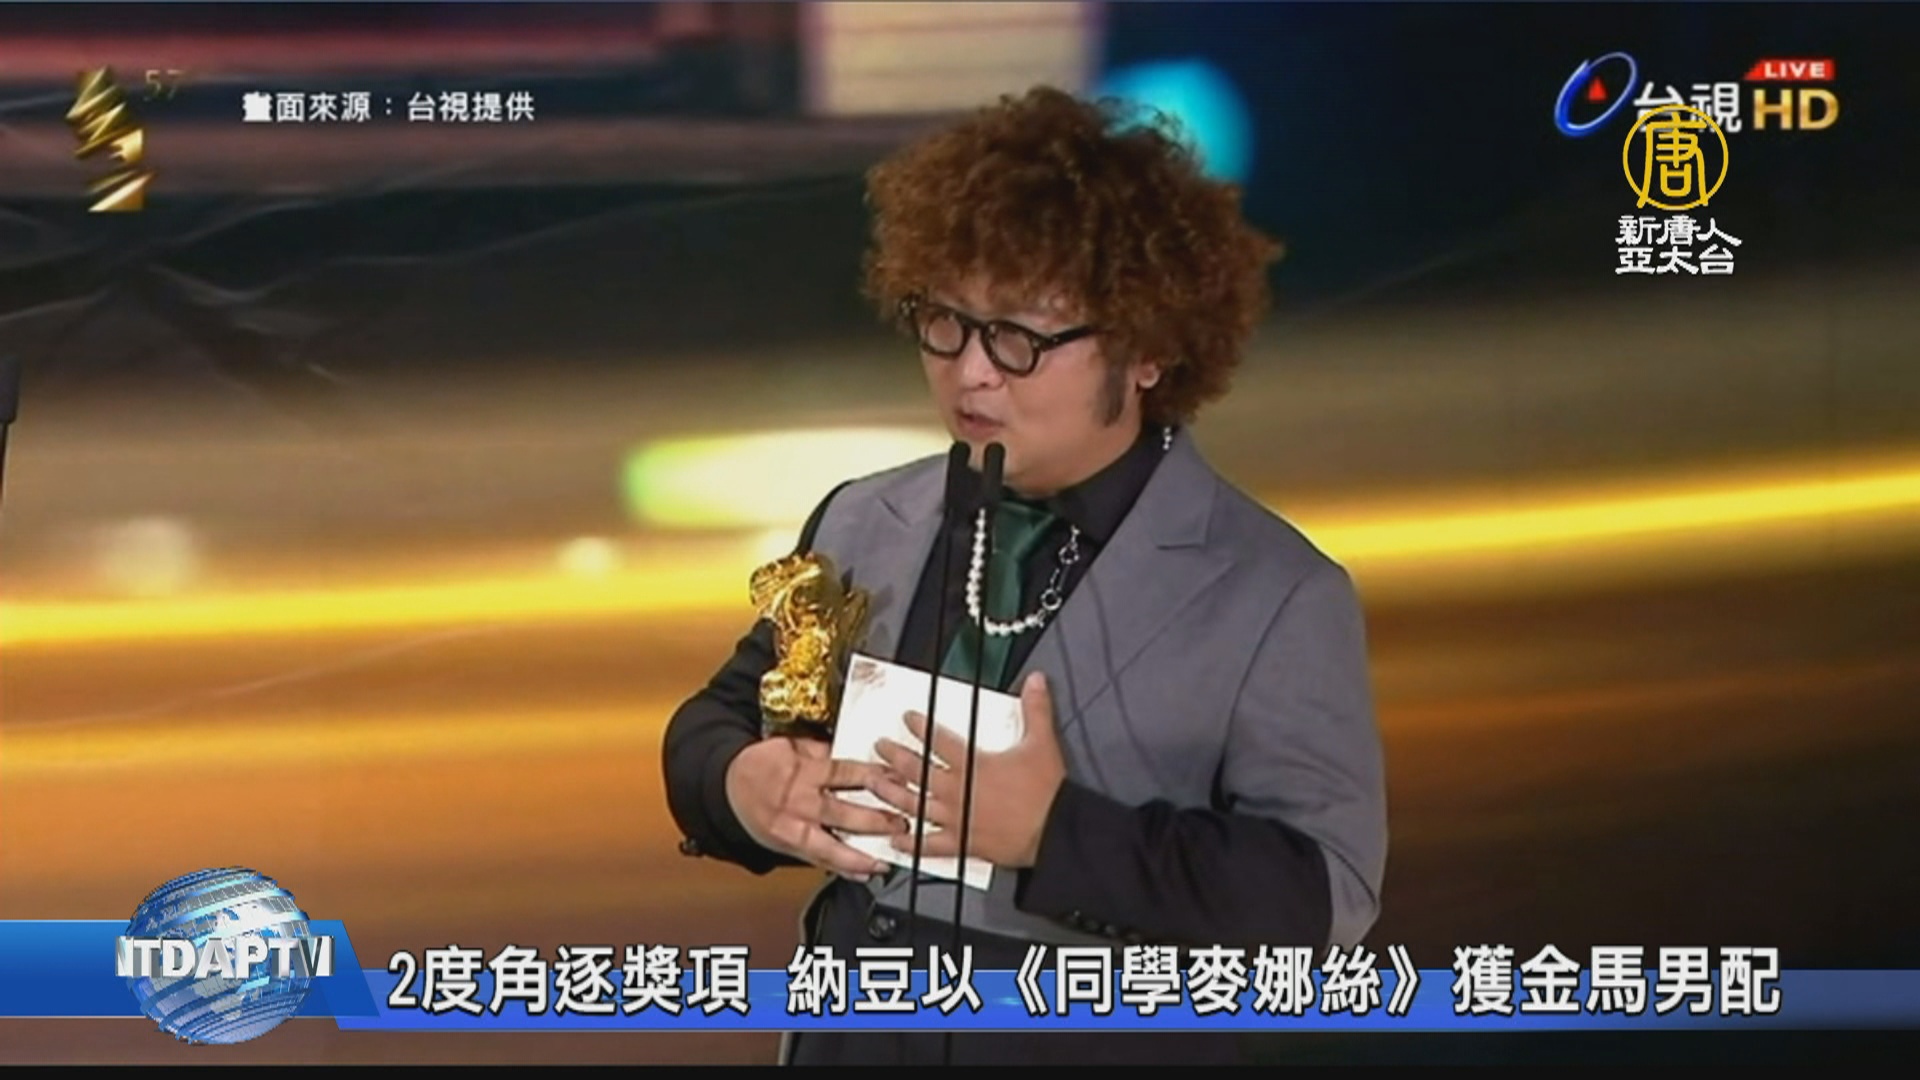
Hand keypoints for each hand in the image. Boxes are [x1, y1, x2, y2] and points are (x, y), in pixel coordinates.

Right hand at [724, 736, 904, 880]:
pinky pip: (818, 860)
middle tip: (901, 824)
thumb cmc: (765, 765)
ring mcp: (793, 828)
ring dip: (860, 854)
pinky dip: (842, 869)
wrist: (730, 788)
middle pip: (841, 812)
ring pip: (830, 845)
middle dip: (873, 820)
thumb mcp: (791, 746)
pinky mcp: (790, 846)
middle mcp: (798, 802)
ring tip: (884, 860)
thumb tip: (860, 752)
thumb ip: (823, 752)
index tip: (896, 780)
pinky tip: (863, 873)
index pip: (843, 773)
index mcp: (802, 772)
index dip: (872, 777)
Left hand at [869, 671, 1066, 869]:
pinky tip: (896, 841)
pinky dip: (911, 844)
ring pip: (913, 804)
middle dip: (894, 756)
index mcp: (973, 764)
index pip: (938, 739)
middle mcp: (957, 790)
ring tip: (875, 785)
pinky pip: (929, 845)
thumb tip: (1035, 682)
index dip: (919, 726)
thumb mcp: (1041, 743)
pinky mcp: (961, 843)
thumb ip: (1035, 709)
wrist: (1054, 830)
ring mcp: (956, 818)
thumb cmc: (1046, 792)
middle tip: (880, 748)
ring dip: (891, 793)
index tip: (907, 719)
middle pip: (916, 770)